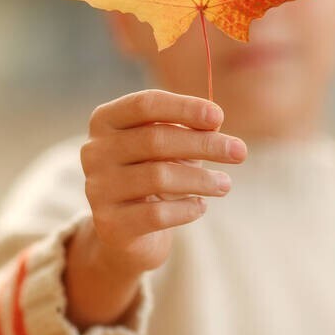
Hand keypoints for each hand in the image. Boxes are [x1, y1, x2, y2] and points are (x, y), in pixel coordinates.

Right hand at [63, 89, 245, 329]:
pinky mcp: (109, 224)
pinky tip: (201, 206)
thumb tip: (215, 123)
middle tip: (240, 152)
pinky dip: (187, 208)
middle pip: (156, 140)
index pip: (145, 104)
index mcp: (106, 120)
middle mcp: (94, 151)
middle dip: (204, 144)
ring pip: (159, 177)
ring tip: (225, 184)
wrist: (126, 231)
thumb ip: (188, 129)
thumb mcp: (169, 145)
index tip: (219, 118)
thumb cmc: (154, 171)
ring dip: (202, 179)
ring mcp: (98, 188)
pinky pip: (157, 213)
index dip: (184, 107)